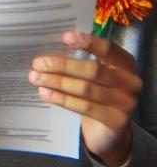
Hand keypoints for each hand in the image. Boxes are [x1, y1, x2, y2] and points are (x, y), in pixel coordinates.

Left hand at [29, 31, 141, 166]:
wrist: (109, 129)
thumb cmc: (96, 92)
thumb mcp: (92, 75)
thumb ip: (78, 61)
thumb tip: (47, 53)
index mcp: (125, 63)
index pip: (108, 49)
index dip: (88, 42)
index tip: (64, 37)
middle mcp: (130, 81)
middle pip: (93, 70)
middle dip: (62, 65)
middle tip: (37, 63)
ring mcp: (126, 102)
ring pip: (86, 89)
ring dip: (57, 82)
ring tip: (35, 77)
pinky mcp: (116, 120)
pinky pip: (85, 107)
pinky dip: (62, 99)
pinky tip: (45, 93)